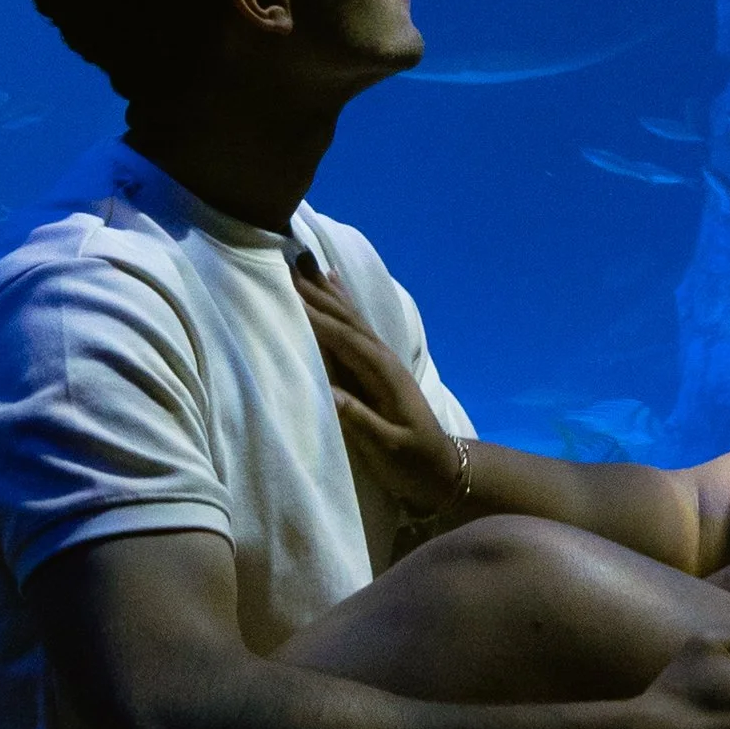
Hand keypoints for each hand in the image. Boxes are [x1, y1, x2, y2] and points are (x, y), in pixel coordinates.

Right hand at [293, 251, 460, 516]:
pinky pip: (354, 325)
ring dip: (326, 289)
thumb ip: (361, 421)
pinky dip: (341, 301)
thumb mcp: (388, 447)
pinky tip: (333, 283)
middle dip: (317, 291)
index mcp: (383, 374)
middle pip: (345, 318)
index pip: (344, 339)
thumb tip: (329, 394)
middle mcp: (383, 358)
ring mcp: (381, 359)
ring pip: (349, 316)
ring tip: (304, 261)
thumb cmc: (413, 462)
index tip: (286, 292)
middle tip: (287, 261)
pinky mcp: (377, 365)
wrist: (442, 468)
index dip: (316, 317)